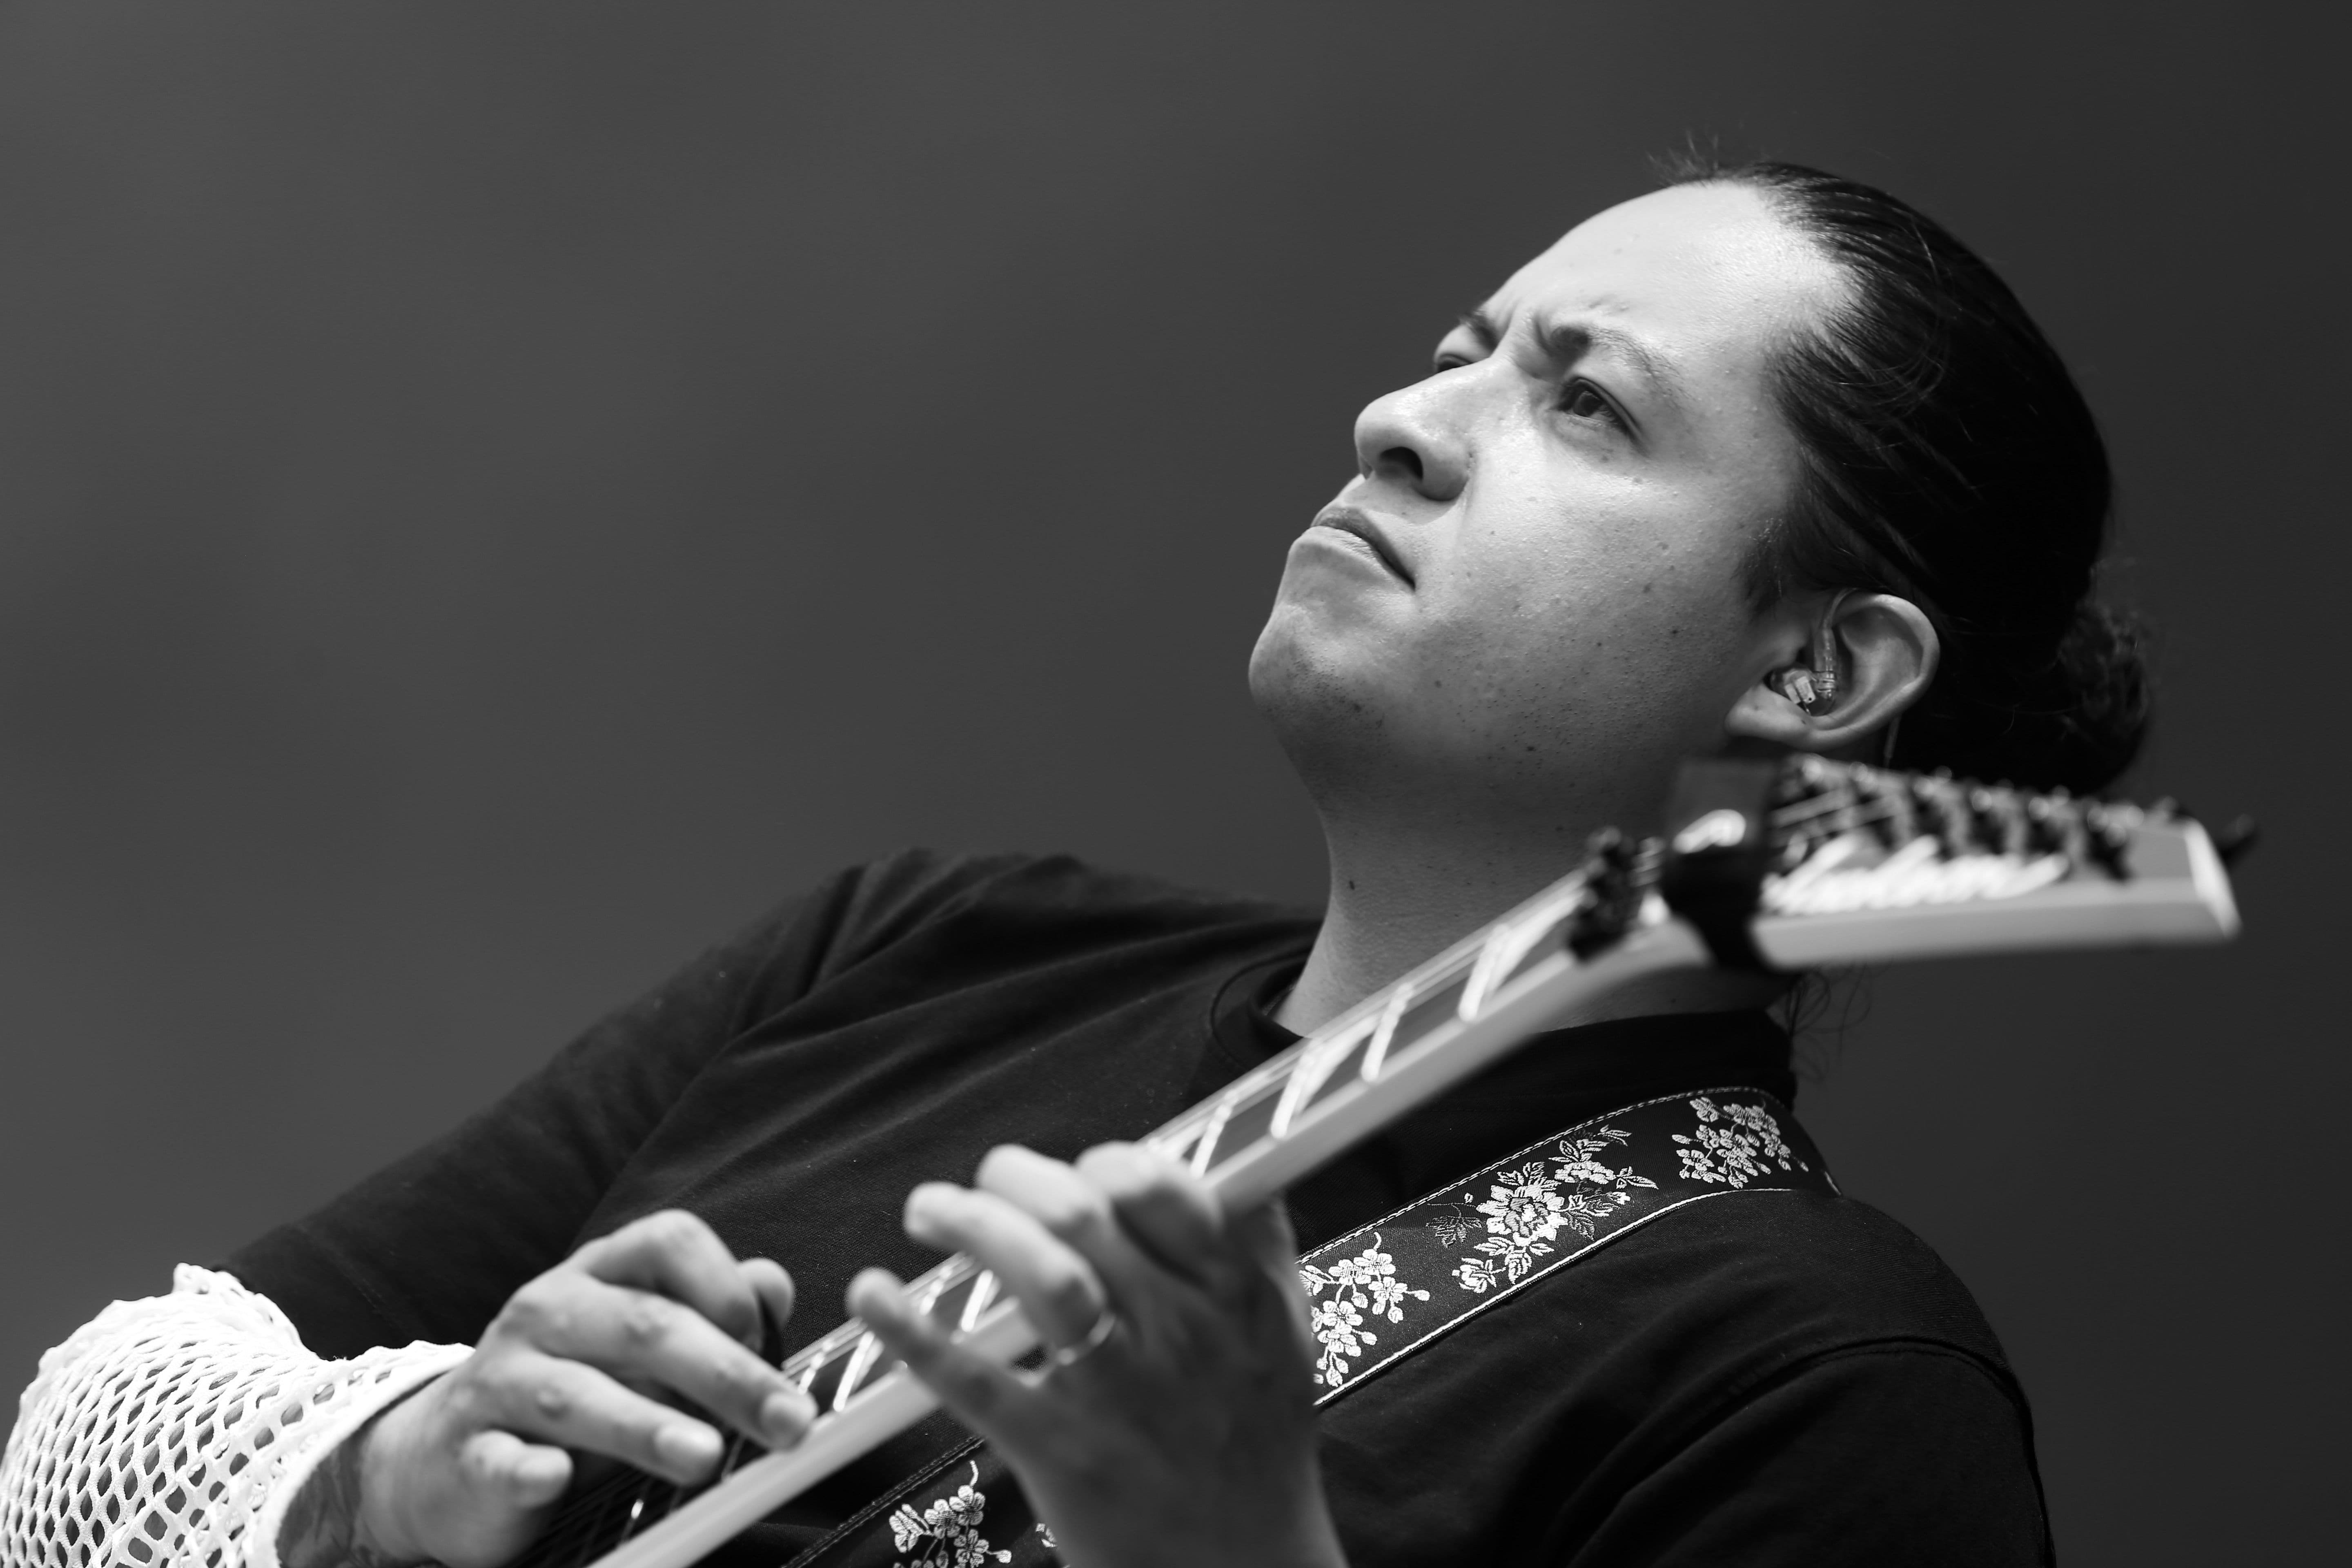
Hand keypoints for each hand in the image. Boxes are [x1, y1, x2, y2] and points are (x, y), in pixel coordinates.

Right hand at [293, 1209, 817, 1567]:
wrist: (443, 1459)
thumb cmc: (570, 1391)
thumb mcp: (637, 1342)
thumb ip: (709, 1314)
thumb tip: (772, 1285)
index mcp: (598, 1275)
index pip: (668, 1240)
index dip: (725, 1284)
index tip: (768, 1338)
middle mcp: (546, 1312)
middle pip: (644, 1326)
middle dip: (727, 1374)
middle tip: (788, 1421)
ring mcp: (500, 1382)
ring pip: (577, 1395)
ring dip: (647, 1425)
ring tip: (706, 1456)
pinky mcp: (467, 1455)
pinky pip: (500, 1461)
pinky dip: (528, 1470)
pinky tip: (556, 1478)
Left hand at [849, 1144, 1348, 1567]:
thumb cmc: (1256, 1451)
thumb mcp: (1284, 1338)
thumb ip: (1257, 1246)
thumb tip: (1226, 1157)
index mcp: (1235, 1296)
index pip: (1163, 1188)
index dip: (1106, 1161)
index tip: (1077, 1172)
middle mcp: (1180, 1333)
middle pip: (1085, 1215)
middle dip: (1014, 1177)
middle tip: (985, 1181)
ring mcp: (1118, 1393)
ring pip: (1041, 1273)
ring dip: (970, 1223)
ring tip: (928, 1211)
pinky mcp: (1061, 1452)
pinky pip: (976, 1379)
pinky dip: (914, 1331)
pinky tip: (872, 1295)